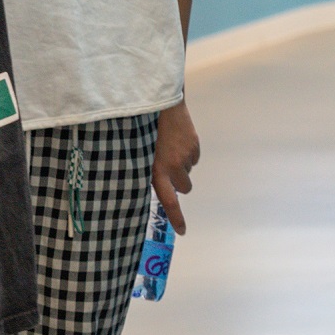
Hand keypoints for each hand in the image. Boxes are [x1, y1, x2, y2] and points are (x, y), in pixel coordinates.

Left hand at [152, 100, 200, 232]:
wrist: (161, 103)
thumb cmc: (144, 127)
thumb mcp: (139, 151)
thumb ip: (148, 169)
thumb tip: (154, 184)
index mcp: (157, 170)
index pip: (169, 201)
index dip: (176, 218)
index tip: (183, 231)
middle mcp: (174, 166)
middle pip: (184, 188)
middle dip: (179, 181)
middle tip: (168, 165)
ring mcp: (187, 156)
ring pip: (189, 171)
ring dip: (182, 165)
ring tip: (170, 146)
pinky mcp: (195, 146)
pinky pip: (194, 157)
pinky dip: (188, 153)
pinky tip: (178, 139)